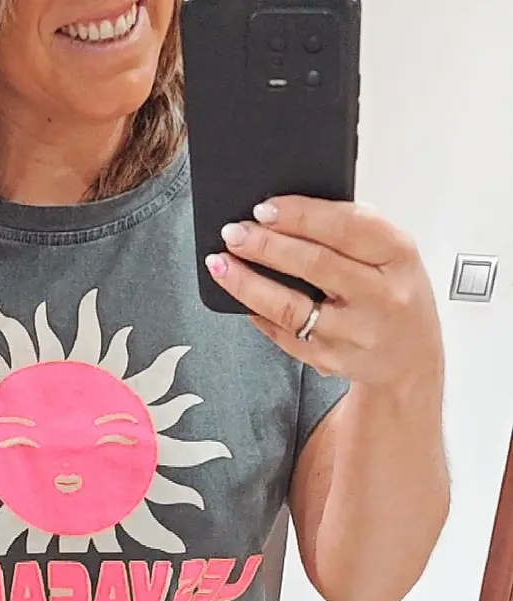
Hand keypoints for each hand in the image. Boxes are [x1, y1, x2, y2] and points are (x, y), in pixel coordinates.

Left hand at [206, 196, 443, 390]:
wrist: (410, 361)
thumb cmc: (395, 295)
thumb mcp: (393, 254)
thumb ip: (354, 230)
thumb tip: (290, 210)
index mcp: (398, 257)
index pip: (345, 226)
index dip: (300, 214)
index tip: (264, 207)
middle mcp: (380, 297)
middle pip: (314, 264)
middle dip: (266, 245)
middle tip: (234, 232)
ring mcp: (354, 334)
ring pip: (291, 307)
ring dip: (248, 283)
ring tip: (221, 264)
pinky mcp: (330, 360)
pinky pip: (284, 335)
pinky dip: (258, 313)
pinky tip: (241, 298)